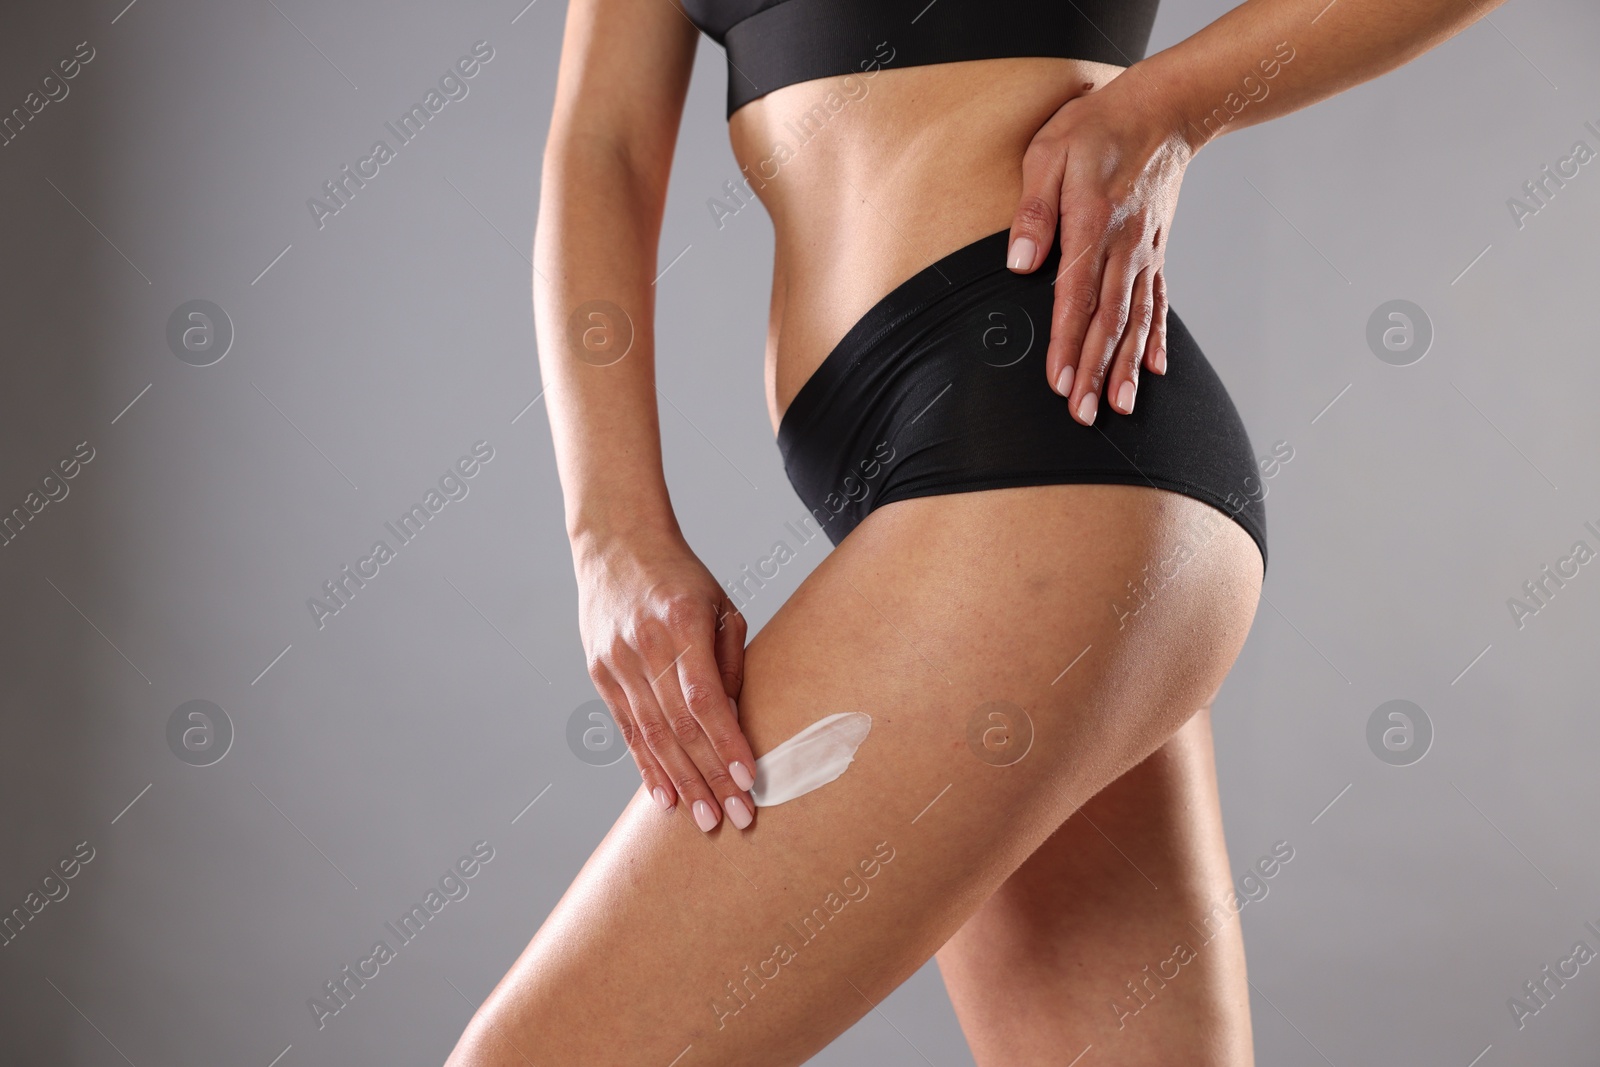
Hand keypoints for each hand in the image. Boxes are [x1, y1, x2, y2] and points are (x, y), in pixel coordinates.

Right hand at [575, 529, 756, 832]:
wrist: (616, 545)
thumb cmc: (681, 577)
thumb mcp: (720, 605)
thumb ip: (730, 662)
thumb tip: (737, 721)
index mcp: (681, 623)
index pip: (705, 698)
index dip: (726, 743)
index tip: (750, 780)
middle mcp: (645, 646)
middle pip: (679, 726)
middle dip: (710, 777)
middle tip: (735, 817)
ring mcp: (616, 662)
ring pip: (652, 735)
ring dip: (682, 782)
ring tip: (706, 818)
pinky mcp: (600, 674)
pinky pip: (627, 730)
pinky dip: (647, 766)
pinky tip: (665, 797)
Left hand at [1005, 71, 1194, 424]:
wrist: (1164, 109)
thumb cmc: (1097, 126)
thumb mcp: (1050, 152)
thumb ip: (1034, 210)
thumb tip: (1019, 264)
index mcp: (1095, 224)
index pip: (1077, 296)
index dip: (1068, 343)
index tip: (1059, 382)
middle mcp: (1127, 247)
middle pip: (1110, 320)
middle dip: (1096, 371)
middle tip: (1084, 414)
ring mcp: (1146, 253)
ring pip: (1138, 320)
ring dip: (1128, 366)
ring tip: (1120, 407)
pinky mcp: (1157, 253)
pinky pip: (1159, 303)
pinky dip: (1157, 340)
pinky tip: (1155, 372)